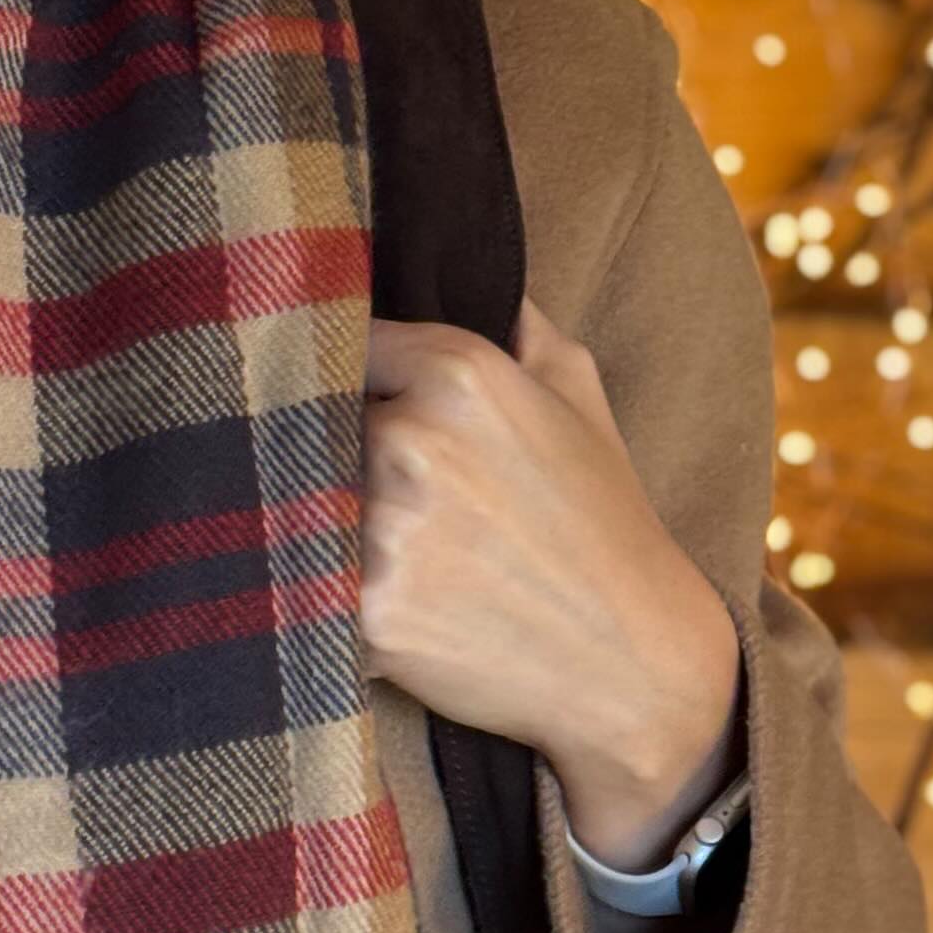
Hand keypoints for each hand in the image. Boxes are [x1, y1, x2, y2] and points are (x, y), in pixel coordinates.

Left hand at [360, 295, 744, 868]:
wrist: (635, 662)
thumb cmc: (605, 523)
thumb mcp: (579, 394)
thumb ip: (516, 321)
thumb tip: (467, 270)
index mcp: (457, 373)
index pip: (341, 344)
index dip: (341, 378)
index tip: (341, 402)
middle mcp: (410, 439)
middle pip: (307, 426)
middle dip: (325, 453)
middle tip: (364, 488)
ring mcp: (383, 528)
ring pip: (297, 507)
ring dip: (314, 526)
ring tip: (370, 548)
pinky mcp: (365, 611)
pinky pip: (303, 590)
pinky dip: (323, 602)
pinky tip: (377, 607)